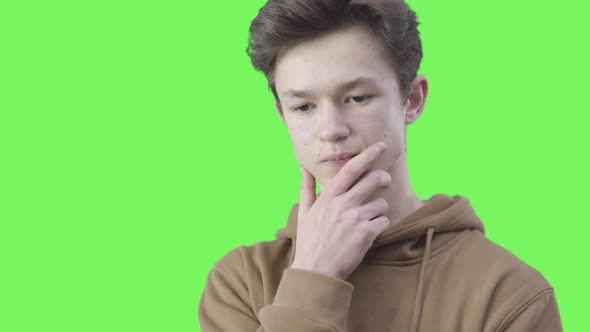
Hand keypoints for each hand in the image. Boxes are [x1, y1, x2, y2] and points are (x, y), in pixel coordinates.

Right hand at [290, 142, 391, 279]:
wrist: (316, 270)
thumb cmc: (310, 241)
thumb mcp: (304, 212)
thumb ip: (307, 187)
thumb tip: (303, 167)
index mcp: (329, 196)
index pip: (352, 169)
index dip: (368, 155)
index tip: (380, 146)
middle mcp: (343, 204)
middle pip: (374, 179)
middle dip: (384, 178)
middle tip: (385, 182)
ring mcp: (356, 218)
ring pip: (381, 203)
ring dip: (378, 211)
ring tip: (365, 222)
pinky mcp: (367, 234)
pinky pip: (384, 222)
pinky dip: (379, 227)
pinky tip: (367, 234)